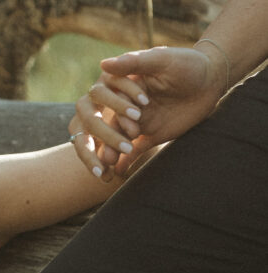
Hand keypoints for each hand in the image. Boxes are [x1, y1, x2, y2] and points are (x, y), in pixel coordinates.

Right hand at [70, 45, 225, 177]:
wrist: (211, 81)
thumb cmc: (188, 64)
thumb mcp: (161, 59)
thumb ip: (134, 62)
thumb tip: (102, 63)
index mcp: (127, 84)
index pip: (112, 97)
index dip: (120, 106)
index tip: (140, 110)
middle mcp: (129, 104)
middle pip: (111, 121)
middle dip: (113, 134)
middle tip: (128, 138)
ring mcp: (139, 121)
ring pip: (119, 138)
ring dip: (112, 150)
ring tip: (107, 164)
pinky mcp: (150, 135)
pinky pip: (135, 151)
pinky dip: (126, 162)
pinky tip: (117, 172)